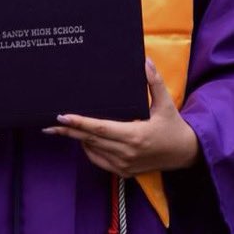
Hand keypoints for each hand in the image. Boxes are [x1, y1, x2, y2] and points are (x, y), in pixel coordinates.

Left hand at [42, 57, 199, 176]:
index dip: (79, 123)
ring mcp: (124, 165)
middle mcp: (127, 153)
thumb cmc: (173, 126)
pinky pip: (99, 160)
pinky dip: (89, 149)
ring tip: (64, 127)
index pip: (100, 129)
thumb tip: (144, 61)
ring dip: (78, 139)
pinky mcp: (124, 173)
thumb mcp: (166, 103)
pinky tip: (83, 139)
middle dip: (69, 131)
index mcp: (135, 136)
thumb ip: (154, 82)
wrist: (185, 153)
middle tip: (48, 123)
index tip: (62, 116)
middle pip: (90, 140)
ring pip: (92, 151)